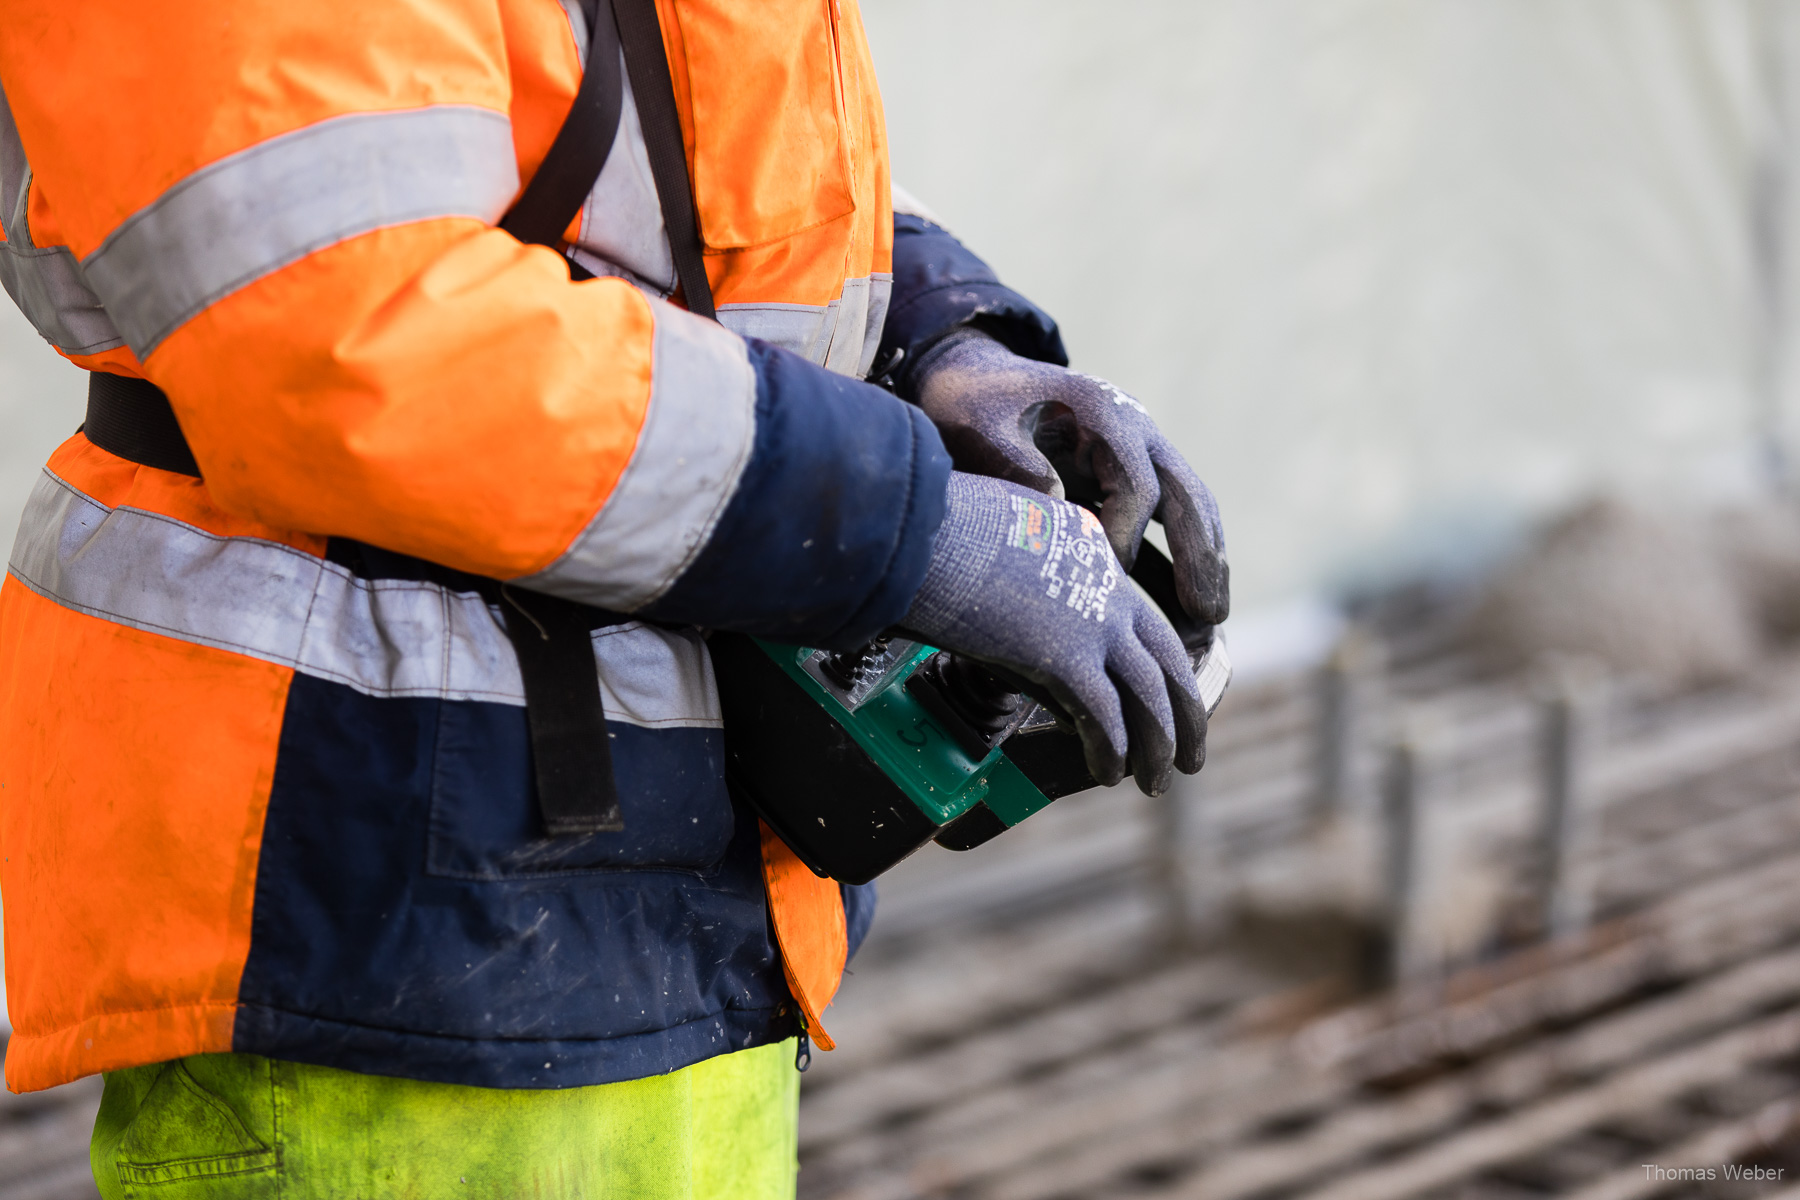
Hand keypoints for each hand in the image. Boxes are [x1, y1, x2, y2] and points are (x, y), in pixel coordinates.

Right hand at [901, 472, 1206, 793]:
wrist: (915, 528)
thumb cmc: (928, 526)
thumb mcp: (988, 530)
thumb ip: (1011, 563)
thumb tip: (1000, 599)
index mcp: (1088, 547)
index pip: (1133, 612)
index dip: (1151, 658)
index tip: (1156, 692)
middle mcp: (1103, 585)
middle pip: (1165, 657)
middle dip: (1183, 711)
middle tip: (1189, 752)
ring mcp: (1092, 621)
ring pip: (1149, 695)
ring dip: (1158, 745)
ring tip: (1158, 782)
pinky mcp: (1066, 658)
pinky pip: (1105, 718)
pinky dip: (1111, 751)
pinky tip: (1109, 774)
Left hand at [910, 328, 1228, 626]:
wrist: (973, 379)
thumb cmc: (972, 404)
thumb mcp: (979, 424)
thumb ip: (1015, 461)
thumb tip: (1056, 501)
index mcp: (1103, 414)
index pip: (1136, 488)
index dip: (1125, 539)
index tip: (1107, 582)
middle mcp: (1135, 430)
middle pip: (1187, 495)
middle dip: (1200, 558)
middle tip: (1209, 617)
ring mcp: (1140, 452)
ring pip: (1191, 510)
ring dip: (1205, 566)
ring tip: (1209, 629)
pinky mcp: (1131, 475)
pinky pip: (1169, 522)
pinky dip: (1180, 564)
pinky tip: (1186, 612)